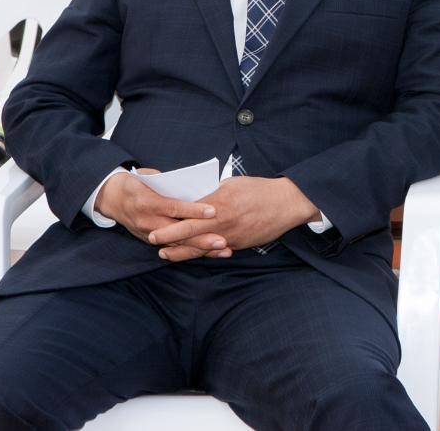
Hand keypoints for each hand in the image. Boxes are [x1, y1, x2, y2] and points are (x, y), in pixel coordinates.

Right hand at [95, 170, 228, 259]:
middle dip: (201, 238)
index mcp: (147, 202)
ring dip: (201, 249)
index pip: (173, 207)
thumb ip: (168, 181)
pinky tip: (210, 254)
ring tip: (223, 250)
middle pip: (178, 232)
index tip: (213, 211)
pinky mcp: (150, 241)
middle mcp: (147, 221)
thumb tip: (192, 183)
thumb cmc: (134, 183)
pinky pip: (174, 248)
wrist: (110, 198)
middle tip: (222, 241)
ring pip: (178, 244)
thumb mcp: (147, 176)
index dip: (193, 211)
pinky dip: (192, 251)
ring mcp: (148, 234)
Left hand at [146, 176, 318, 261]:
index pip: (187, 213)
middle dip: (168, 238)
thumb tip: (199, 198)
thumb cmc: (261, 189)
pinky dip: (202, 253)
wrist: (287, 204)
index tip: (155, 221)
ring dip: (181, 252)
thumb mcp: (233, 184)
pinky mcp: (238, 244)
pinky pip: (216, 251)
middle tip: (152, 240)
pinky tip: (192, 254)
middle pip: (188, 233)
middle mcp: (221, 222)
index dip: (170, 219)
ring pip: (200, 247)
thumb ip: (214, 193)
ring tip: (166, 254)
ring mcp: (230, 236)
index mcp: (218, 203)